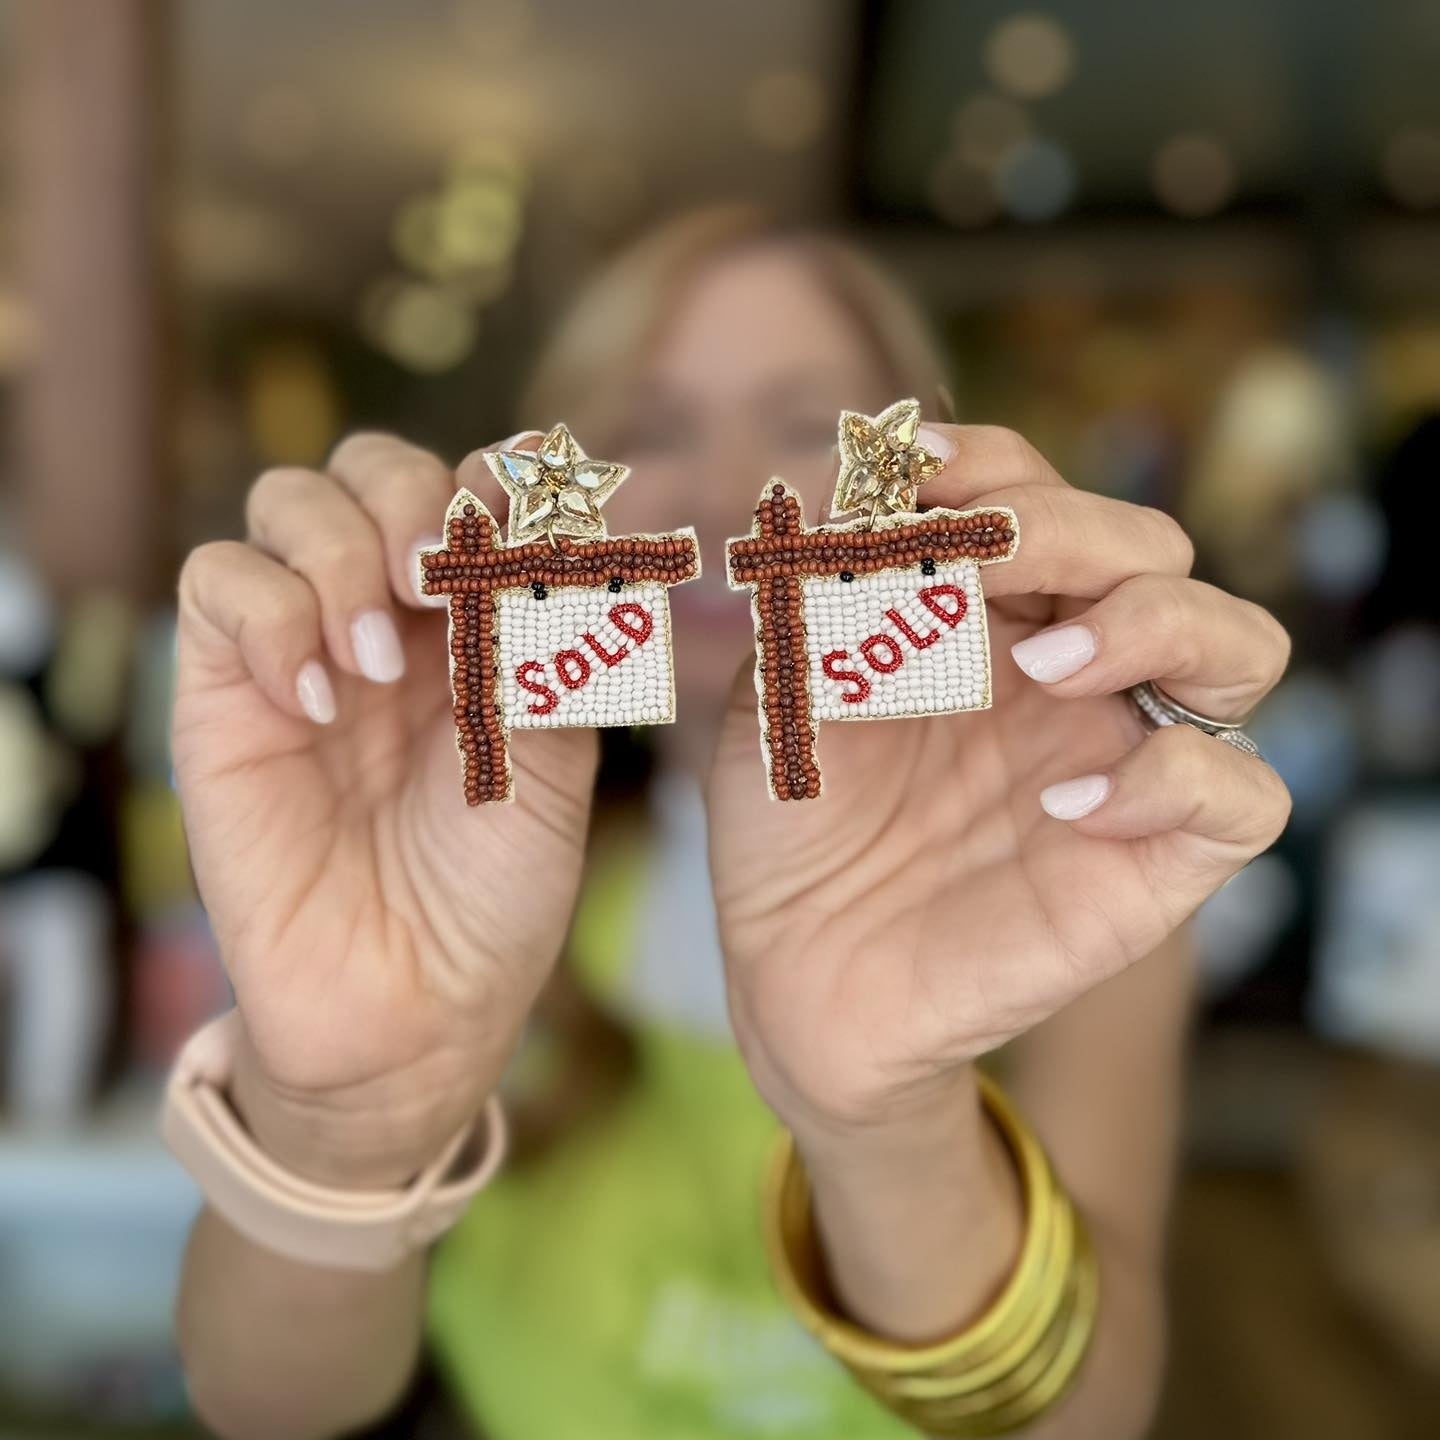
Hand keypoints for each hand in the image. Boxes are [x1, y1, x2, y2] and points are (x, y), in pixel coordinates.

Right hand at [173, 434, 595, 1184]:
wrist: (415, 1007)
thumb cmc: (496, 889)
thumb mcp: (553, 757)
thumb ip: (547, 641)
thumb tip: (550, 529)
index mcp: (481, 620)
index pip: (473, 486)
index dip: (496, 485)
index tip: (526, 543)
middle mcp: (393, 616)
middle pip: (373, 465)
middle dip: (411, 495)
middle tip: (439, 582)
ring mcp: (306, 647)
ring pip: (289, 500)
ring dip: (342, 552)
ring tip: (381, 663)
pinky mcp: (225, 694)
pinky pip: (218, 584)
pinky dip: (272, 615)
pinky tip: (320, 703)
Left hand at [708, 424, 1290, 1141]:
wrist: (797, 972)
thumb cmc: (792, 822)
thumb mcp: (777, 691)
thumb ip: (818, 597)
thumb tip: (868, 502)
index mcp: (989, 612)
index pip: (1039, 491)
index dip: (992, 465)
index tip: (910, 479)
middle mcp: (1071, 669)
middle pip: (1146, 546)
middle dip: (1062, 528)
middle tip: (969, 564)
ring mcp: (1121, 757)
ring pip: (1239, 645)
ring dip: (1153, 622)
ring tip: (1045, 663)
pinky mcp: (1155, 860)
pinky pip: (1241, 796)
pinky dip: (1173, 778)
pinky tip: (1058, 809)